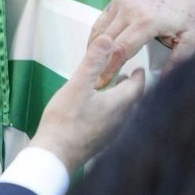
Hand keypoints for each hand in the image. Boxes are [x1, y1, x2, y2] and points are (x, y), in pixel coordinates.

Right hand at [29, 34, 146, 172]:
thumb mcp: (77, 85)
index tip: (139, 67)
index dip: (139, 75)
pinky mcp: (100, 143)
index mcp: (119, 104)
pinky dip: (110, 113)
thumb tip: (107, 38)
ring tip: (111, 91)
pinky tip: (96, 113)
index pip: (138, 86)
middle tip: (126, 75)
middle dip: (130, 86)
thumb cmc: (65, 122)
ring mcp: (112, 134)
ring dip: (119, 100)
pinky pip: (112, 124)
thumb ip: (93, 62)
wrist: (55, 156)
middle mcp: (121, 120)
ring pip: (123, 113)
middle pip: (132, 100)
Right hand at [88, 0, 194, 86]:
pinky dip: (96, 38)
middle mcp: (129, 11)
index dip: (110, 69)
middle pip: (106, 43)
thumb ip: (180, 60)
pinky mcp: (116, 0)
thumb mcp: (192, 38)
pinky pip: (101, 21)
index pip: (121, 50)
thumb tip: (165, 80)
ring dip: (94, 51)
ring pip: (100, 32)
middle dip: (99, 64)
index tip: (104, 83)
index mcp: (147, 22)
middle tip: (97, 81)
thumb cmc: (188, 11)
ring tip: (95, 67)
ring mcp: (120, 3)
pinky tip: (97, 50)